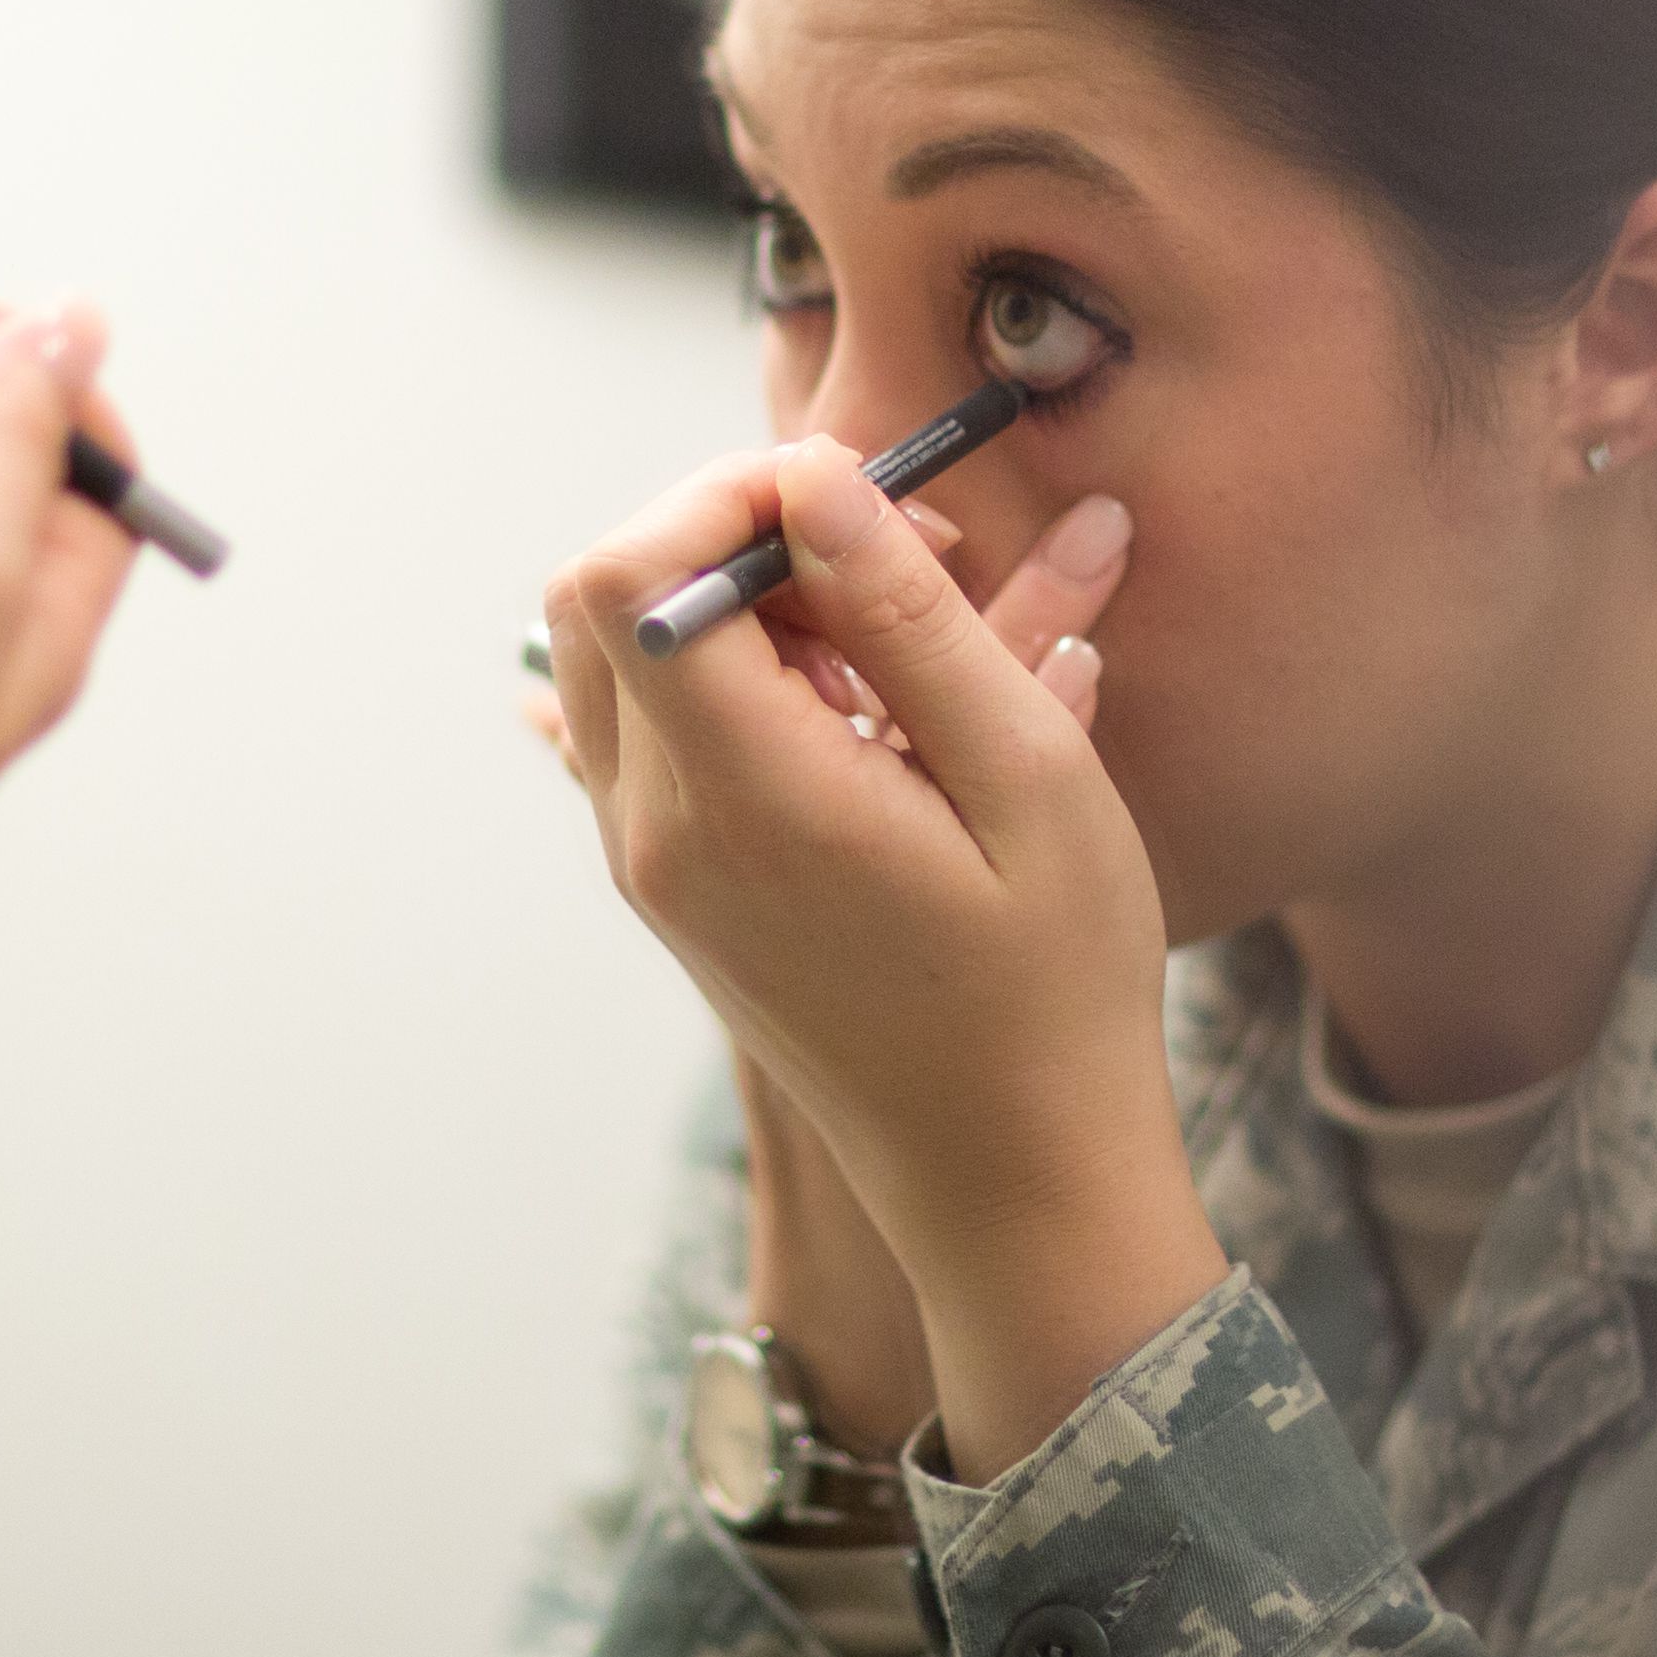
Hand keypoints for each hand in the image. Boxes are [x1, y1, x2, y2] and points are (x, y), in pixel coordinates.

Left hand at [698, 493, 1130, 1459]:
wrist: (1012, 1179)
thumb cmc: (1056, 989)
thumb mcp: (1030, 779)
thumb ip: (910, 618)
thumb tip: (815, 477)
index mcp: (743, 800)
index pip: (640, 568)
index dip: (741, 493)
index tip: (877, 511)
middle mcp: (658, 831)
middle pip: (600, 592)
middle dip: (733, 532)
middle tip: (888, 562)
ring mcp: (650, 866)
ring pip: (618, 653)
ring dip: (736, 603)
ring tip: (891, 649)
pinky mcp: (670, 888)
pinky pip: (645, 729)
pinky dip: (728, 675)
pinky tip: (851, 706)